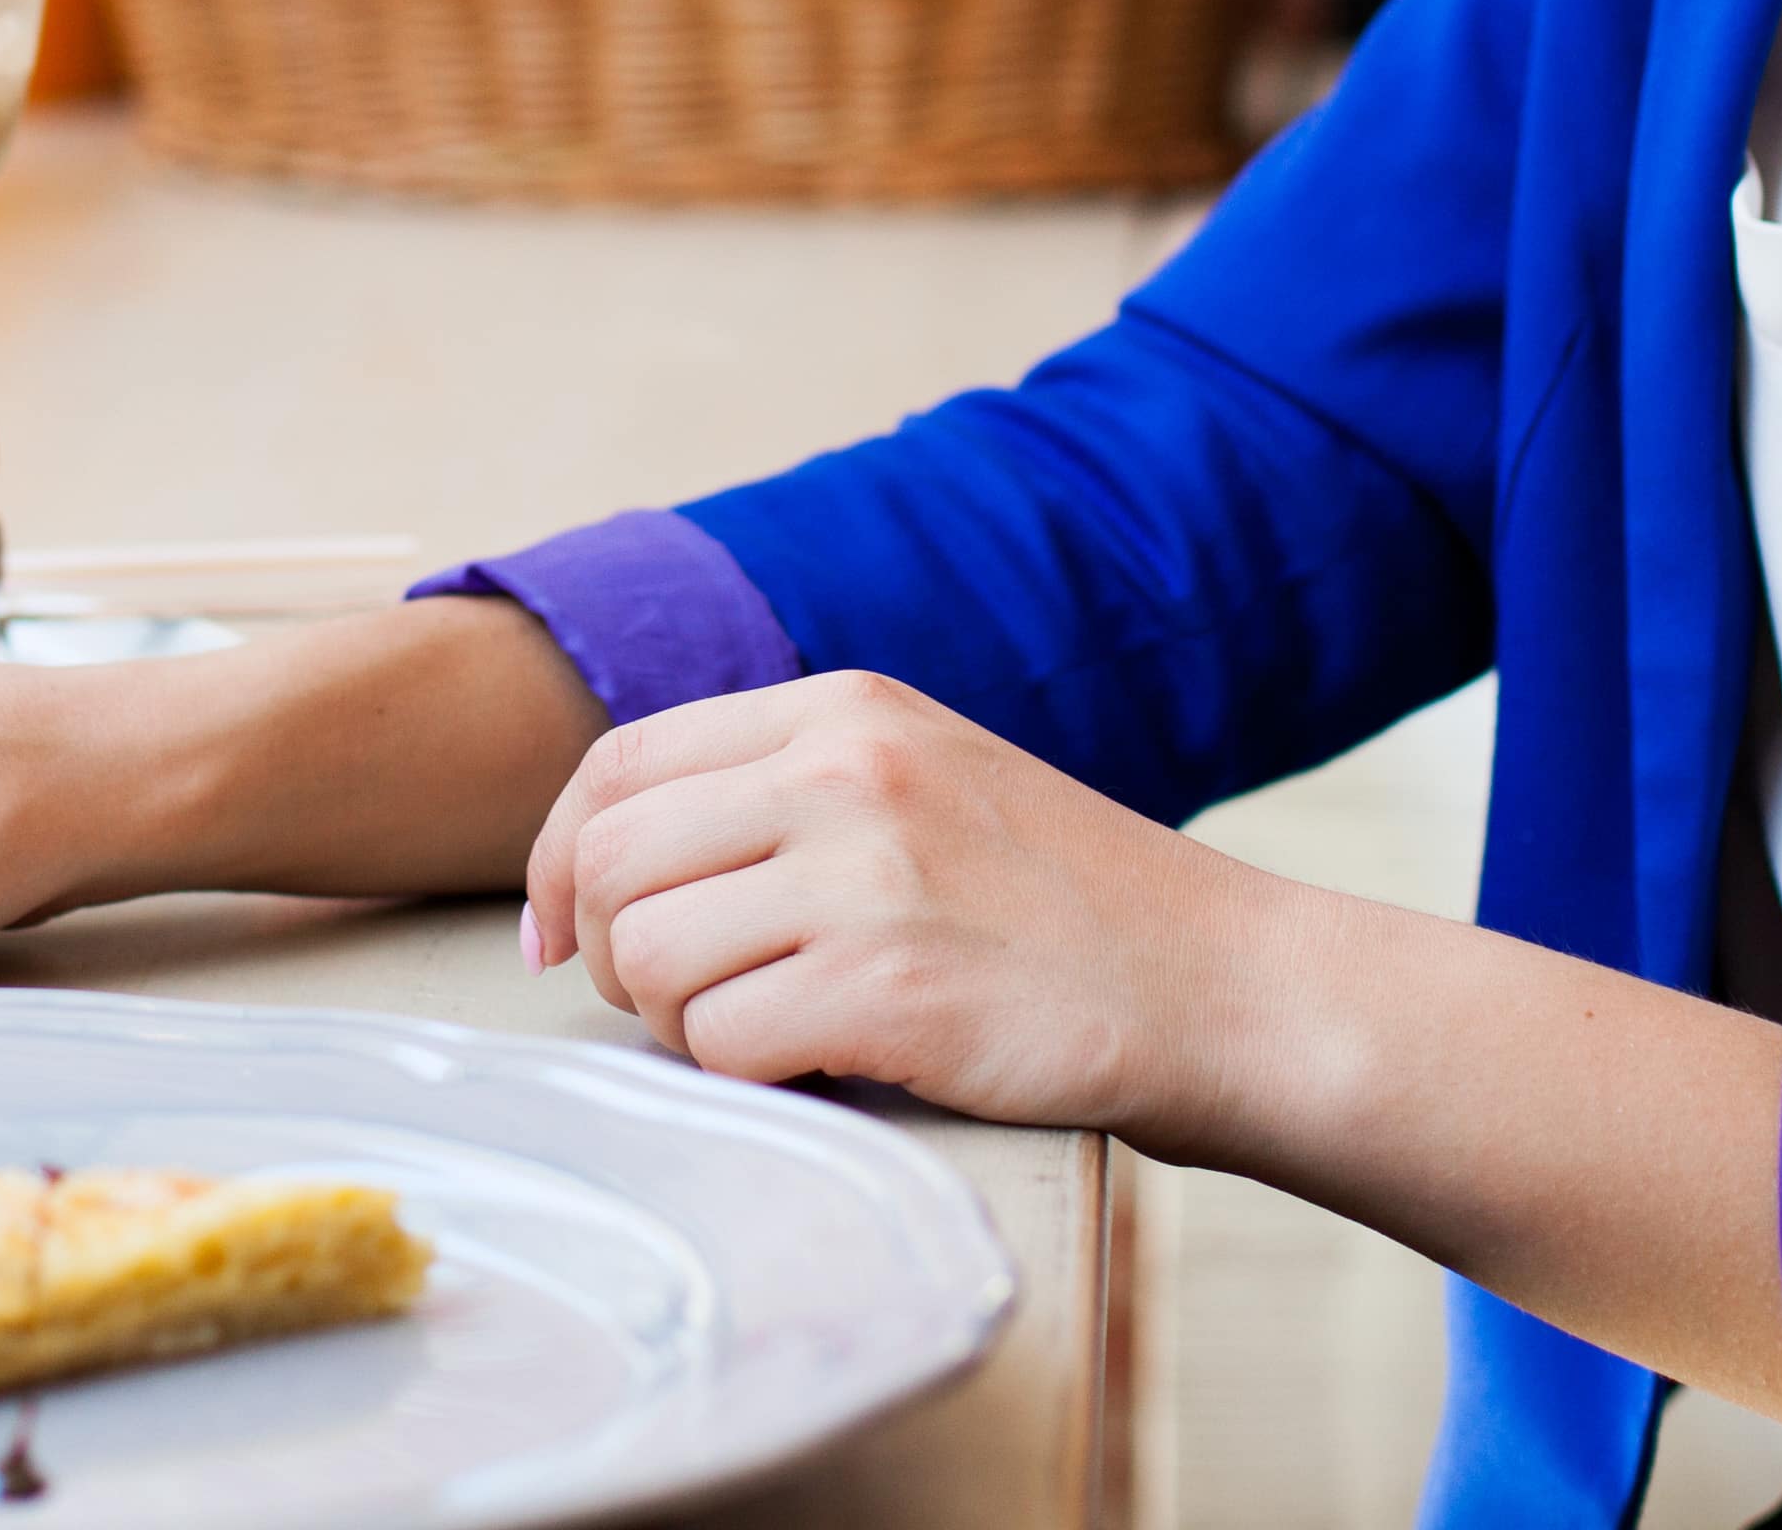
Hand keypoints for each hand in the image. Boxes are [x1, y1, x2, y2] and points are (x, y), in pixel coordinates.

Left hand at [523, 670, 1256, 1144]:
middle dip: (605, 950)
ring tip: (760, 1032)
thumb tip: (604, 862)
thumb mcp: (925, 778)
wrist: (1224, 986)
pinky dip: (744, 1073)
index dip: (556, 856)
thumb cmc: (1065, 907)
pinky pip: (721, 1041)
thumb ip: (788, 787)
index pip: (618, 760)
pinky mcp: (892, 987)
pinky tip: (819, 1065)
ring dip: (674, 1021)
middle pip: (608, 858)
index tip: (557, 933)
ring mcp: (868, 875)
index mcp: (843, 708)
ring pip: (647, 954)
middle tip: (670, 1003)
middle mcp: (843, 770)